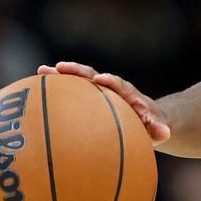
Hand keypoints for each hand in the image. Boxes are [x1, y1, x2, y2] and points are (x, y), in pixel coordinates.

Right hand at [37, 61, 171, 144]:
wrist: (146, 118)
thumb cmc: (150, 125)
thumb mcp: (157, 128)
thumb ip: (158, 129)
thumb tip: (165, 133)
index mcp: (127, 94)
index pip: (119, 85)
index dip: (111, 81)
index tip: (102, 80)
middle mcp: (111, 87)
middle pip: (93, 76)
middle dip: (78, 71)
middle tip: (60, 67)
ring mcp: (98, 91)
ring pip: (79, 81)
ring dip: (61, 75)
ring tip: (41, 71)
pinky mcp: (89, 98)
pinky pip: (70, 93)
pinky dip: (56, 90)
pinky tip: (35, 90)